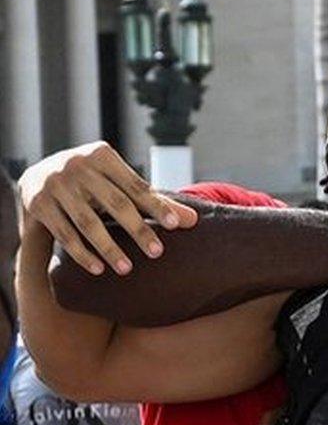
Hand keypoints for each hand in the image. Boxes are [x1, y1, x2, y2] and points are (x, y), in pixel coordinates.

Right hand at [18, 141, 197, 274]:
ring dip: (109, 248)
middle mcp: (77, 165)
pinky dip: (82, 253)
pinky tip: (99, 270)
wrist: (37, 175)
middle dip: (138, 230)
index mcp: (102, 155)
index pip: (136, 185)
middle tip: (157, 252)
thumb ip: (152, 200)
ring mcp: (55, 184)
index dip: (156, 205)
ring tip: (128, 269)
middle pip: (115, 204)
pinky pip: (64, 234)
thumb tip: (193, 221)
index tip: (175, 226)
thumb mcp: (118, 183)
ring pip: (88, 223)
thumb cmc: (92, 182)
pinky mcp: (37, 204)